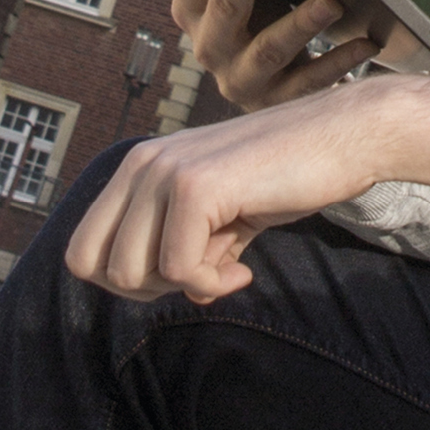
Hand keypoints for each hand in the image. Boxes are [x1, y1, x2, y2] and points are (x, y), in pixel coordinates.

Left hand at [65, 74, 429, 302]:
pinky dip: (214, 282)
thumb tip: (178, 292)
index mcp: (138, 167)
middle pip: (95, 268)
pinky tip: (245, 263)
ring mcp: (164, 172)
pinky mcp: (196, 186)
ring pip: (131, 273)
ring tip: (230, 262)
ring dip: (183, 285)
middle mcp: (140, 163)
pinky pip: (180, 270)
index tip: (183, 273)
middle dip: (148, 289)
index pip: (83, 250)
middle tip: (204, 273)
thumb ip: (186, 246)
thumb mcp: (221, 216)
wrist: (345, 136)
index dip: (128, 280)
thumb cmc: (288, 175)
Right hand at [170, 0, 380, 110]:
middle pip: (225, 5)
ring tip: (332, 1)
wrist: (267, 89)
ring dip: (301, 23)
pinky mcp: (279, 101)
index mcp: (191, 10)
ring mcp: (244, 77)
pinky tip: (366, 41)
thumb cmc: (250, 21)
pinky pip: (312, 82)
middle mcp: (210, 46)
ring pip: (270, 49)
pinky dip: (340, 62)